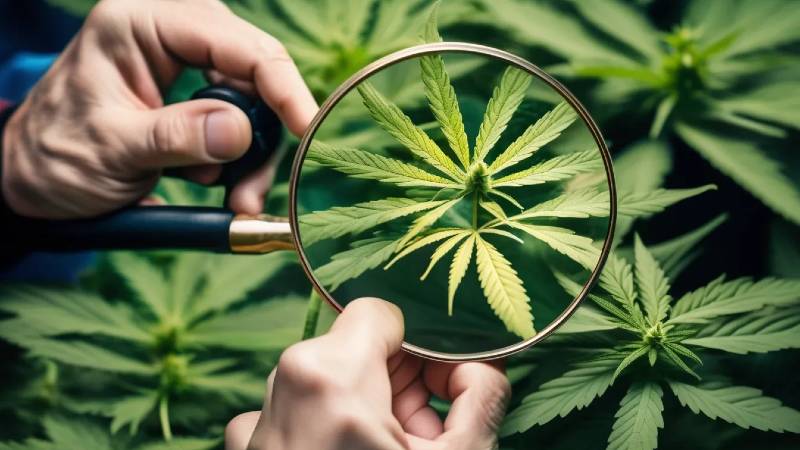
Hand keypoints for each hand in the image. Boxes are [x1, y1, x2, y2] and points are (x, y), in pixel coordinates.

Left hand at [0, 0, 316, 218]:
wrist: (33, 179)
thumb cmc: (55, 156)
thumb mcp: (112, 150)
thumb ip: (175, 137)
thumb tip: (241, 131)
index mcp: (141, 24)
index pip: (233, 42)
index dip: (280, 85)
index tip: (308, 129)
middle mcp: (168, 33)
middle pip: (252, 70)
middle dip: (263, 133)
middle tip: (253, 190)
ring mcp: (182, 63)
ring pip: (251, 100)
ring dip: (252, 154)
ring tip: (235, 198)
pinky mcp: (190, 93)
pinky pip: (237, 120)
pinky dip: (238, 158)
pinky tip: (218, 184)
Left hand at [225, 298, 509, 449]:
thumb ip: (483, 398)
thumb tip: (479, 369)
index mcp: (329, 379)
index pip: (377, 312)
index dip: (416, 344)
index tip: (435, 383)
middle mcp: (280, 391)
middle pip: (353, 350)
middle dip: (397, 384)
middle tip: (422, 434)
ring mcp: (255, 425)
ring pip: (325, 385)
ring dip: (364, 410)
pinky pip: (294, 418)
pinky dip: (326, 433)